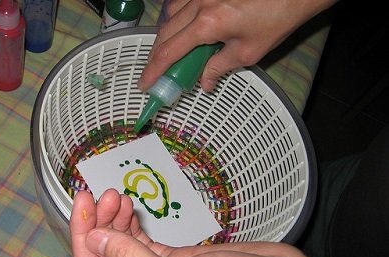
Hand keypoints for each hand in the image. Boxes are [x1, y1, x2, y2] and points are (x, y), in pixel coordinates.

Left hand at [70, 189, 368, 256]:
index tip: (83, 199)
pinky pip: (144, 238)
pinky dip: (134, 220)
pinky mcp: (178, 256)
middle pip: (105, 252)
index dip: (82, 232)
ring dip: (115, 217)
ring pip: (123, 242)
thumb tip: (95, 240)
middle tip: (104, 192)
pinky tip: (132, 205)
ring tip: (117, 194)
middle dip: (99, 220)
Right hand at [138, 0, 336, 91]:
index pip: (170, 51)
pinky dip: (176, 19)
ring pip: (170, 15)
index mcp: (208, 23)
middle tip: (155, 74)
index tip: (145, 84)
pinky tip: (182, 30)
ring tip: (169, 55)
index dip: (154, 70)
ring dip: (165, 37)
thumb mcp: (249, 52)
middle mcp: (199, 4)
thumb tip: (205, 82)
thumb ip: (220, 67)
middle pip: (165, 33)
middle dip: (156, 56)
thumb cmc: (277, 18)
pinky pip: (181, 3)